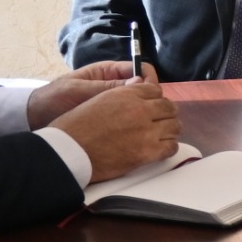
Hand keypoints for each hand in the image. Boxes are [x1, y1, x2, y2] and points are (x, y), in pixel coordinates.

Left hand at [27, 61, 142, 124]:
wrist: (34, 117)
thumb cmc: (54, 99)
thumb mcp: (79, 90)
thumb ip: (107, 87)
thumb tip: (139, 83)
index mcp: (108, 72)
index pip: (140, 69)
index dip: (149, 80)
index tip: (150, 94)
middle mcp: (114, 85)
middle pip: (144, 87)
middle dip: (150, 98)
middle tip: (148, 112)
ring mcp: (113, 101)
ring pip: (139, 103)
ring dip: (143, 111)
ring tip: (144, 123)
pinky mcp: (111, 117)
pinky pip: (129, 116)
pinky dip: (134, 122)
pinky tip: (134, 130)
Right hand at [48, 79, 179, 180]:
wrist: (67, 152)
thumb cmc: (73, 128)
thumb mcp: (95, 100)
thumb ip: (119, 95)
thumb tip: (136, 89)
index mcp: (126, 94)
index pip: (154, 90)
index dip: (154, 98)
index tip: (152, 105)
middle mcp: (139, 110)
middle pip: (168, 107)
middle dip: (165, 113)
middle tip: (159, 121)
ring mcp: (146, 131)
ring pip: (174, 126)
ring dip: (169, 130)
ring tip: (160, 135)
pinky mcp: (147, 152)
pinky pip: (171, 147)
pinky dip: (168, 147)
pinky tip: (159, 149)